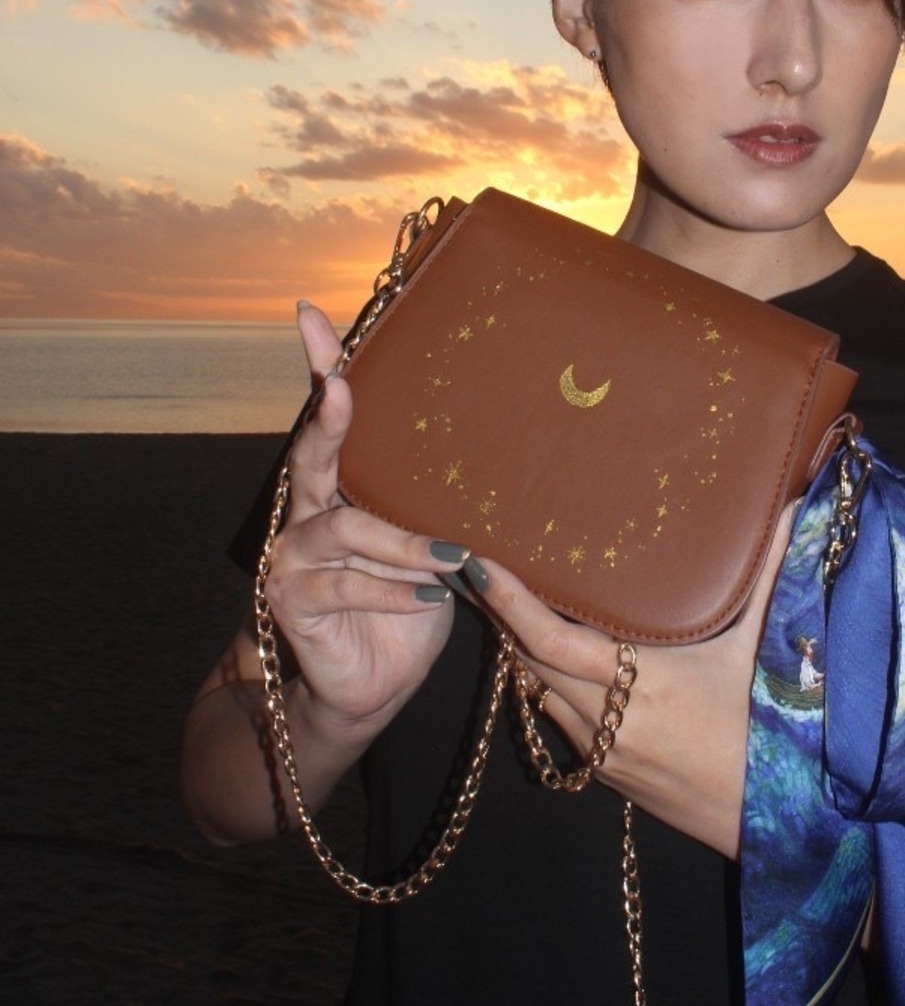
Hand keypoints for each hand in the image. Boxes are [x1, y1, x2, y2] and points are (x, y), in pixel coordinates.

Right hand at [263, 301, 459, 737]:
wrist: (370, 688)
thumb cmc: (409, 607)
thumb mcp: (434, 551)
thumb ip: (441, 511)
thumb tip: (512, 461)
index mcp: (338, 492)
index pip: (327, 420)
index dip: (320, 367)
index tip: (312, 316)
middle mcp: (306, 515)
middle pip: (314, 457)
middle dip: (329, 419)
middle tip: (343, 388)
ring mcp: (291, 559)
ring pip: (349, 533)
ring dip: (405, 548)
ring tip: (451, 561)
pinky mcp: (292, 602)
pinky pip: (348, 586)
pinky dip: (396, 593)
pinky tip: (429, 600)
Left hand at [469, 506, 797, 858]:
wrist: (772, 821)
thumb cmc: (771, 731)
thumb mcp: (764, 651)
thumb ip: (769, 576)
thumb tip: (794, 510)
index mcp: (643, 683)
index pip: (551, 640)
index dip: (510, 602)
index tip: (479, 564)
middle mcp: (607, 718)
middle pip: (529, 660)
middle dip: (501, 613)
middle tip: (480, 564)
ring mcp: (599, 748)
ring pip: (538, 689)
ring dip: (522, 648)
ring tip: (505, 600)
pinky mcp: (602, 769)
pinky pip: (558, 716)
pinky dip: (548, 682)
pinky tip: (554, 657)